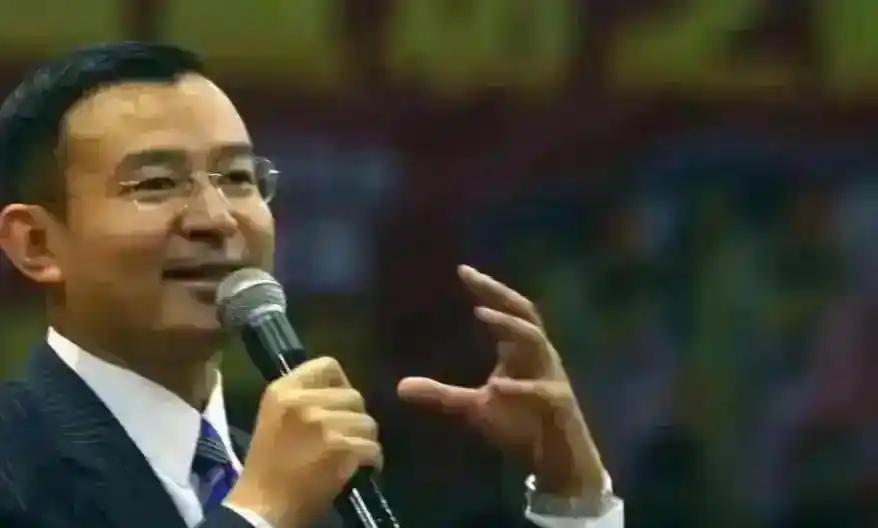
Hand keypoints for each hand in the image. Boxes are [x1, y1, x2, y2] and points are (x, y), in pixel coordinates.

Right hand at [226, 357, 381, 527]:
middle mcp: (301, 401)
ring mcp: (322, 423)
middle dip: (355, 418)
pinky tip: (361, 470)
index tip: (338, 406)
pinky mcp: (340, 448)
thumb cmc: (269, 467)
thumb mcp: (276, 418)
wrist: (262, 510)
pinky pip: (373, 447)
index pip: (328, 365)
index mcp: (282, 390)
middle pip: (354, 396)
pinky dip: (373, 461)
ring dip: (365, 441)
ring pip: (368, 422)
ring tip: (351, 456)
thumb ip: (304, 397)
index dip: (341, 384)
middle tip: (345, 438)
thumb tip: (341, 391)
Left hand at [398, 265, 604, 498]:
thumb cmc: (518, 425)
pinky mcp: (558, 403)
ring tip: (481, 314)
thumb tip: (400, 387)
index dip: (488, 289)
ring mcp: (551, 376)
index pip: (506, 309)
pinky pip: (541, 390)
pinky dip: (520, 387)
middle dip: (499, 293)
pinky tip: (496, 386)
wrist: (555, 460)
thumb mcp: (474, 408)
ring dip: (509, 327)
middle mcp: (539, 355)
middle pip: (524, 312)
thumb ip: (442, 396)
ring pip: (535, 340)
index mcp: (521, 350)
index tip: (462, 270)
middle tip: (473, 279)